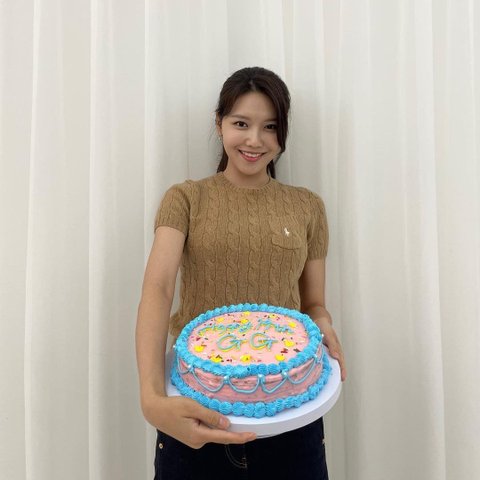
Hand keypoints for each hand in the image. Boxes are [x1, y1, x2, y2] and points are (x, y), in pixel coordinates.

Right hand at [142, 394, 256, 448]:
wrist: (155, 411)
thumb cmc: (172, 407)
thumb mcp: (192, 407)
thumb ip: (210, 416)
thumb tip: (226, 424)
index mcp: (198, 435)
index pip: (224, 437)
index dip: (239, 437)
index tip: (253, 435)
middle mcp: (197, 441)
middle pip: (219, 435)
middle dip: (228, 427)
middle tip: (236, 415)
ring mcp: (194, 440)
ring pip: (212, 431)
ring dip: (215, 422)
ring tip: (204, 408)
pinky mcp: (192, 436)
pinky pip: (206, 430)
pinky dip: (210, 423)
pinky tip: (204, 413)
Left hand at [316, 318, 346, 380]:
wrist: (316, 318)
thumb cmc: (323, 325)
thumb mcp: (328, 333)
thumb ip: (332, 344)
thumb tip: (337, 357)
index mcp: (336, 348)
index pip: (340, 361)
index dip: (342, 370)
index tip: (343, 378)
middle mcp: (332, 351)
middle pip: (336, 364)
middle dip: (336, 373)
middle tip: (335, 384)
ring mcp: (326, 351)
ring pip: (329, 362)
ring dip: (328, 371)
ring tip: (326, 382)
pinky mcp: (319, 350)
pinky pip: (321, 359)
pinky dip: (320, 366)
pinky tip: (316, 371)